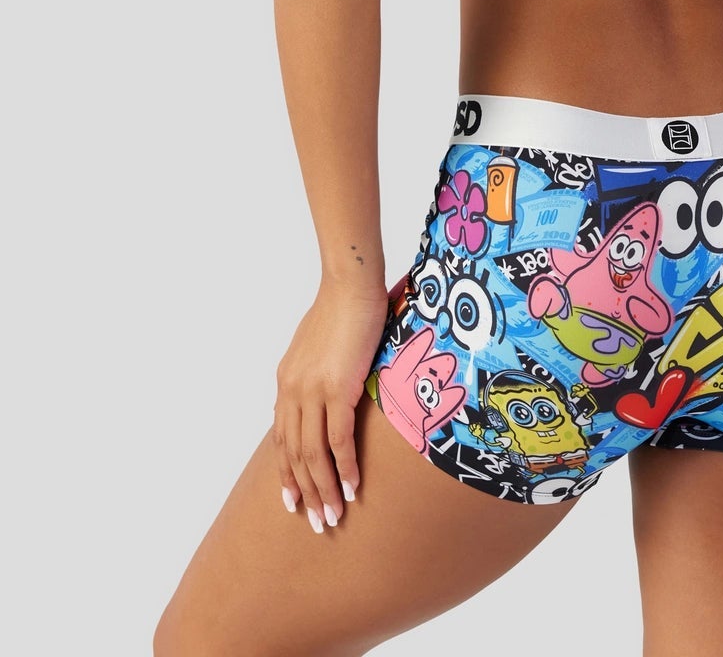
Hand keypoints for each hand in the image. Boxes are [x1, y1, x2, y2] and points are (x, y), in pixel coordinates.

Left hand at [274, 277, 389, 533]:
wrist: (350, 284)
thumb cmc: (343, 306)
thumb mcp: (320, 345)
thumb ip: (318, 371)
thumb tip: (330, 385)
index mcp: (287, 382)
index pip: (283, 438)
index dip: (287, 473)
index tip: (294, 501)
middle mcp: (293, 392)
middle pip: (294, 454)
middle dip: (304, 492)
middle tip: (316, 523)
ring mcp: (312, 391)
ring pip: (313, 454)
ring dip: (324, 490)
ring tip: (333, 518)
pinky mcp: (337, 388)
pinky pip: (337, 439)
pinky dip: (344, 467)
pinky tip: (352, 488)